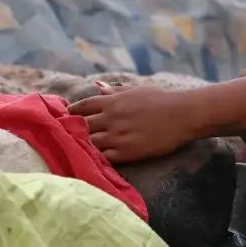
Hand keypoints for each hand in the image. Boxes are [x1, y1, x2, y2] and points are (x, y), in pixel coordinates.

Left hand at [68, 83, 201, 163]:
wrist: (182, 115)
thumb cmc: (162, 99)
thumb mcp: (137, 90)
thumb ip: (115, 92)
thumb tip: (98, 87)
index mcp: (112, 102)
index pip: (83, 106)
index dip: (71, 111)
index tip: (65, 116)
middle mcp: (110, 118)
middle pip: (81, 125)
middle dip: (71, 129)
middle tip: (64, 135)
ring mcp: (116, 136)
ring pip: (89, 142)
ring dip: (81, 145)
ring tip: (74, 149)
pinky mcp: (125, 152)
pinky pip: (103, 157)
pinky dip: (95, 157)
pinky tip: (91, 159)